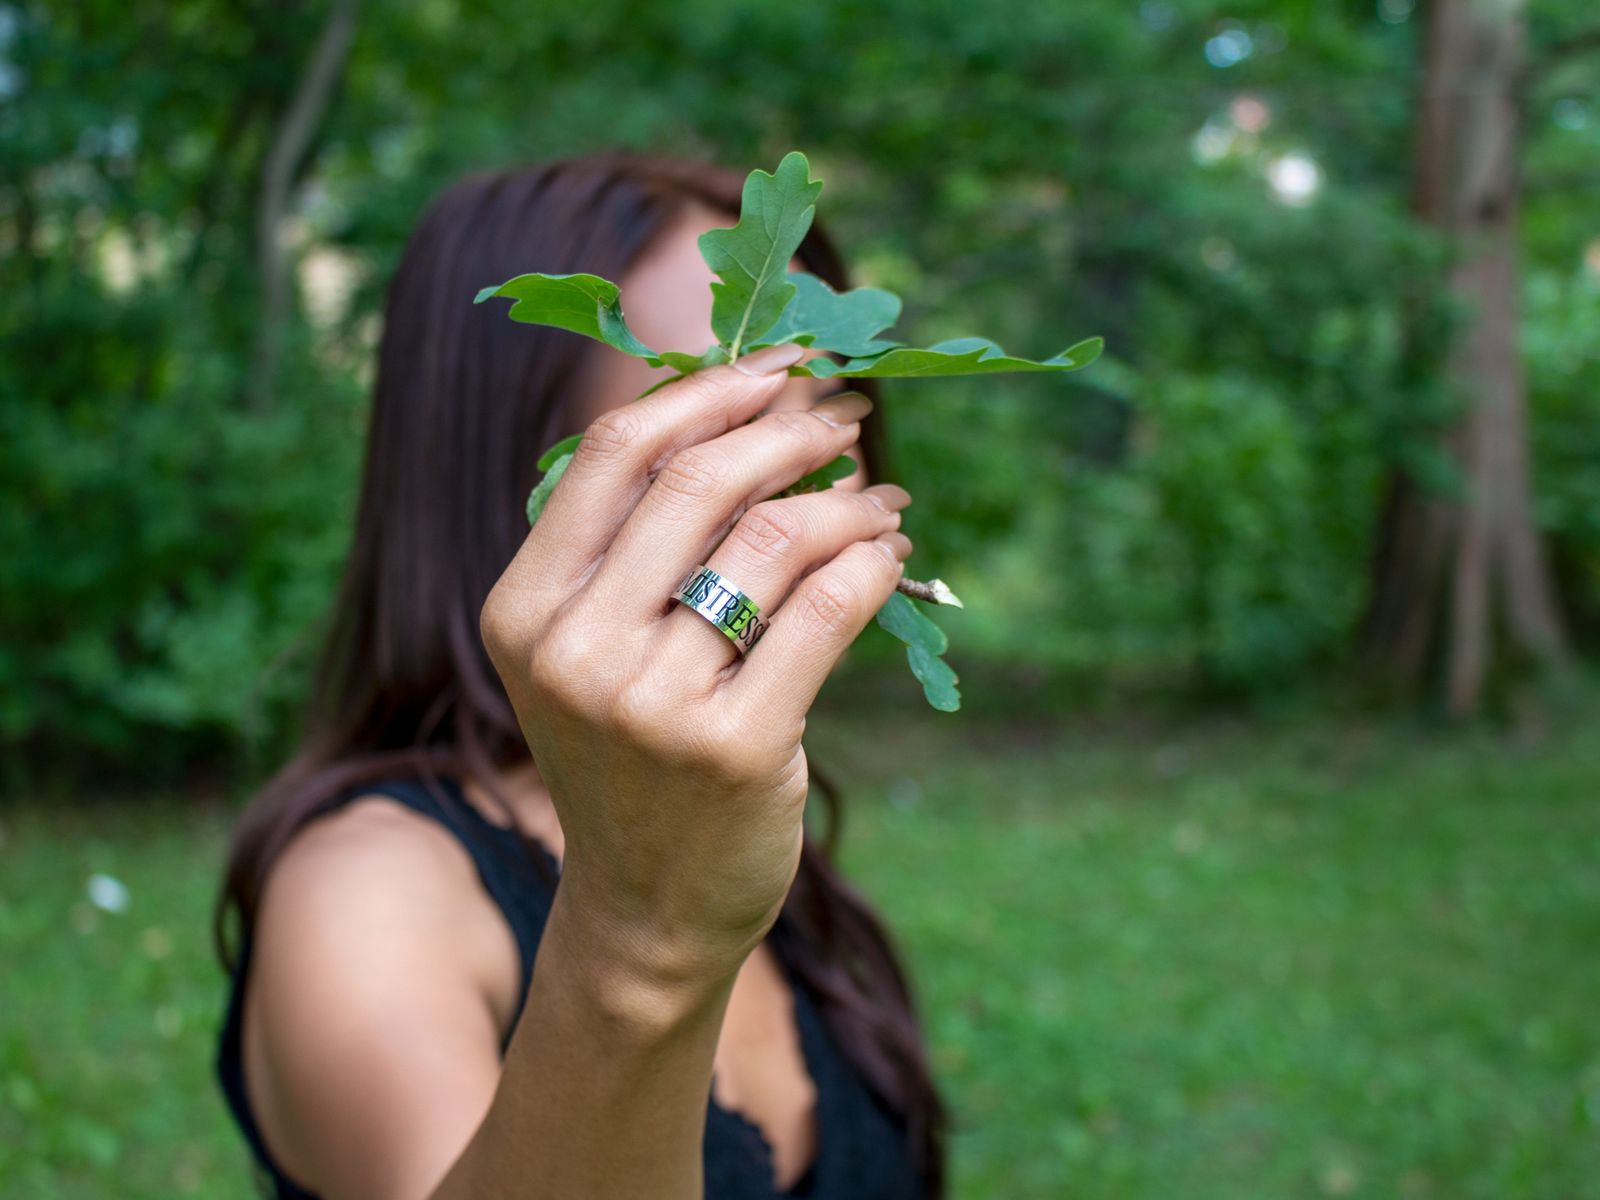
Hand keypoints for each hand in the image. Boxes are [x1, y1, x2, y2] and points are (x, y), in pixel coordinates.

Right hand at [480, 344, 911, 994]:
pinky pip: (826, 611)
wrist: (647, 910)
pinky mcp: (735, 748)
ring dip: (847, 499)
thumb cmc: (631, 765)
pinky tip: (888, 554)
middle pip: (698, 479)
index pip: (613, 451)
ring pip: (774, 539)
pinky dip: (870, 563)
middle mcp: (574, 649)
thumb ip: (636, 549)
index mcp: (524, 608)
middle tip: (849, 415)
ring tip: (882, 499)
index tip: (780, 365)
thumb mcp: (592, 656)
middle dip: (790, 427)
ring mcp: (652, 703)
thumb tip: (752, 414)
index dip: (708, 389)